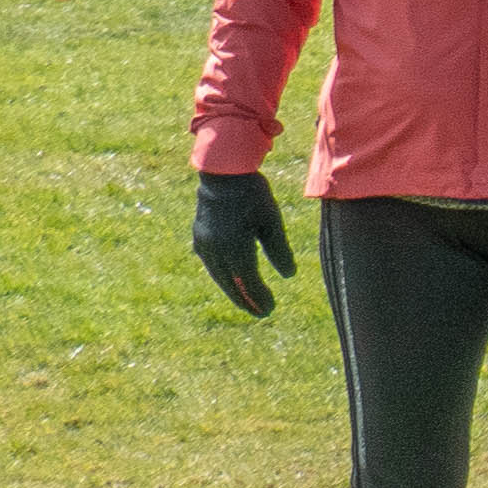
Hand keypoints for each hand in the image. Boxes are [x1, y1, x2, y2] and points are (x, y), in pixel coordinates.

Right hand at [191, 169, 292, 317]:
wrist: (223, 174)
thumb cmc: (253, 195)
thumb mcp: (271, 222)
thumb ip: (279, 250)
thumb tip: (288, 275)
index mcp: (235, 248)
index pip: (248, 281)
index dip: (258, 297)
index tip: (269, 309)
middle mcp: (216, 251)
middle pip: (231, 284)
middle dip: (246, 300)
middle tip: (260, 313)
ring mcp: (204, 245)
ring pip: (219, 276)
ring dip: (233, 290)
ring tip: (247, 302)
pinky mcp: (199, 238)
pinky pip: (211, 265)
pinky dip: (223, 276)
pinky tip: (231, 280)